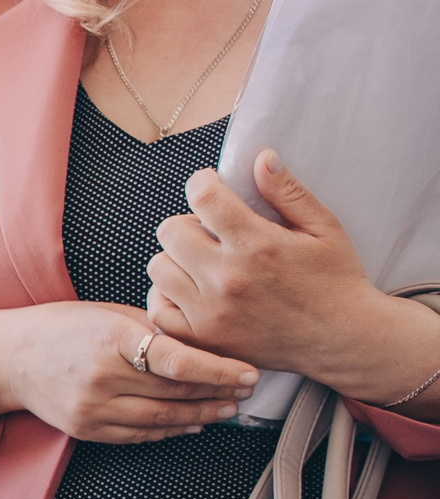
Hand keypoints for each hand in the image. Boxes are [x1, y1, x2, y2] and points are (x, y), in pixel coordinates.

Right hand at [0, 302, 254, 443]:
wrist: (12, 358)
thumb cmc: (64, 328)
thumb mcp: (112, 314)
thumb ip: (155, 331)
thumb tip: (205, 346)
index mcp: (111, 339)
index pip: (177, 361)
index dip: (219, 370)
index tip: (249, 374)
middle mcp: (101, 377)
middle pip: (176, 391)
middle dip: (218, 393)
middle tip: (247, 390)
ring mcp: (92, 408)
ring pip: (163, 418)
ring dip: (201, 415)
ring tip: (227, 408)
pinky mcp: (86, 429)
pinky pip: (140, 434)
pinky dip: (170, 429)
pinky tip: (191, 422)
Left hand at [151, 150, 439, 409]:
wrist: (341, 339)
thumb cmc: (336, 279)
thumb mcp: (324, 228)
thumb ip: (288, 192)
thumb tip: (261, 158)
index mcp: (256, 245)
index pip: (202, 197)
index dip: (203, 183)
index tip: (211, 187)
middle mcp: (226, 278)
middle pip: (170, 230)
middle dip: (188, 221)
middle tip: (210, 231)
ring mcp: (209, 312)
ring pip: (158, 267)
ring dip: (175, 258)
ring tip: (202, 261)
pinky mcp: (201, 339)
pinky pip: (157, 309)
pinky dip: (167, 296)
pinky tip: (191, 290)